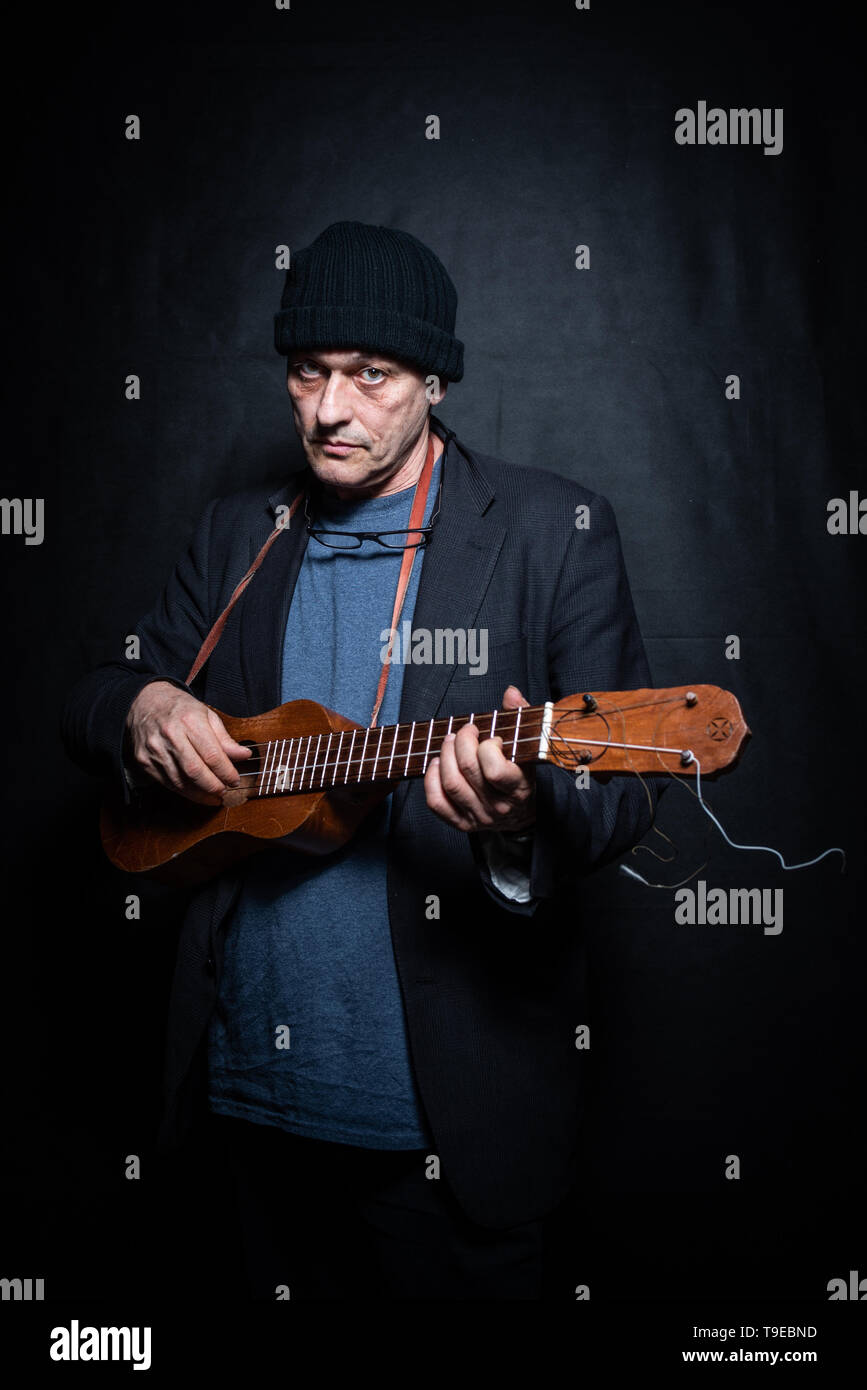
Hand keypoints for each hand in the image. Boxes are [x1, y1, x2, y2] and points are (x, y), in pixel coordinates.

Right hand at [125, 680, 251, 804]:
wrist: (144, 702)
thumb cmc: (179, 708)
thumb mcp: (207, 715)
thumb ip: (225, 738)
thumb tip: (244, 755)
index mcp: (189, 721)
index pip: (212, 755)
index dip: (226, 772)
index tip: (235, 780)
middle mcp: (170, 735)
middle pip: (195, 771)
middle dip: (213, 786)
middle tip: (225, 791)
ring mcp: (155, 750)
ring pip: (180, 782)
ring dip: (199, 794)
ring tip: (213, 795)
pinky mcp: (144, 761)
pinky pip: (167, 783)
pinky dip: (184, 791)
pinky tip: (195, 792)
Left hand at [423, 685, 535, 833]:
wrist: (522, 813)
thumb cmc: (522, 773)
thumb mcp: (528, 746)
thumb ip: (521, 716)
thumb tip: (510, 692)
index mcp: (518, 788)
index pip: (494, 770)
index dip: (488, 748)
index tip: (492, 739)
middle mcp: (498, 806)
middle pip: (467, 770)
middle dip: (462, 743)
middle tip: (465, 732)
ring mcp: (478, 817)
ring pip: (451, 784)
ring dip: (445, 756)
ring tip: (450, 742)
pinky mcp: (461, 823)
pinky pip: (437, 803)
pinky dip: (431, 780)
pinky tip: (438, 764)